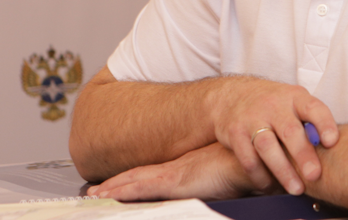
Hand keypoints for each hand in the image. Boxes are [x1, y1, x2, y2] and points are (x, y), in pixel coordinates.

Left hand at [87, 143, 269, 201]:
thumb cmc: (245, 166)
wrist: (254, 154)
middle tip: (93, 191)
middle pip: (138, 177)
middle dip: (115, 184)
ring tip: (93, 194)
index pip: (152, 176)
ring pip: (135, 181)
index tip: (113, 186)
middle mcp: (176, 169)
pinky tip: (110, 193)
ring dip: (113, 187)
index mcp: (186, 169)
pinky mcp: (177, 180)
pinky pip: (144, 187)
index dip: (131, 180)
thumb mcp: (227, 177)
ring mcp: (175, 174)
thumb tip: (219, 187)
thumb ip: (219, 182)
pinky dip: (125, 189)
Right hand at [206, 77, 338, 195]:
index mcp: (294, 97)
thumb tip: (333, 151)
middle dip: (303, 155)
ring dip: (283, 171)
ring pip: (268, 147)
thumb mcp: (293, 103)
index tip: (332, 141)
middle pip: (290, 131)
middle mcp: (273, 106)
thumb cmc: (273, 104)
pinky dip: (261, 176)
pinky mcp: (235, 133)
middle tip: (314, 175)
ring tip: (296, 189)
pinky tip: (271, 185)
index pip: (312, 107)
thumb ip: (311, 122)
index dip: (324, 124)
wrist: (233, 95)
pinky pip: (249, 159)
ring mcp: (252, 118)